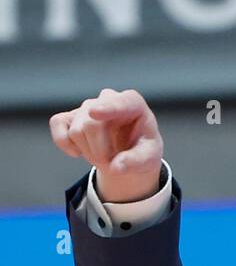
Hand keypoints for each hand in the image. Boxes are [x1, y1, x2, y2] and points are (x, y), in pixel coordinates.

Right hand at [48, 87, 163, 203]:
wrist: (128, 151)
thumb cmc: (141, 149)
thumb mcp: (148, 159)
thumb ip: (136, 162)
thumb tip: (116, 167)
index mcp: (132, 104)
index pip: (120, 103)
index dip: (106, 108)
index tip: (94, 113)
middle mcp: (108, 98)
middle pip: (91, 125)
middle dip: (99, 152)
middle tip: (111, 161)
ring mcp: (87, 105)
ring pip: (76, 131)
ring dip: (88, 152)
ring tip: (103, 155)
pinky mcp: (71, 114)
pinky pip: (57, 124)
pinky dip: (64, 143)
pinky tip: (78, 152)